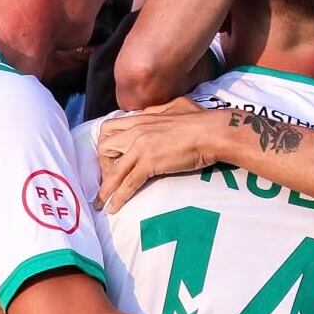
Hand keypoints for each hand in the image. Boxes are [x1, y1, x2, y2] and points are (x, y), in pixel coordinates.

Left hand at [95, 98, 224, 211]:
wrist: (213, 132)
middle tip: (111, 179)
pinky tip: (114, 207)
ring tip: (100, 203)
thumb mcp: (175, 106)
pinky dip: (118, 197)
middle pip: (104, 147)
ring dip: (105, 188)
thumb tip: (156, 112)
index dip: (107, 144)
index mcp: (141, 117)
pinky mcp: (149, 163)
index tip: (113, 158)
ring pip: (113, 170)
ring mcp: (141, 147)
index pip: (110, 128)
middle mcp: (136, 130)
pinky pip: (128, 183)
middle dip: (103, 165)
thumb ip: (159, 110)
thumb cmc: (202, 119)